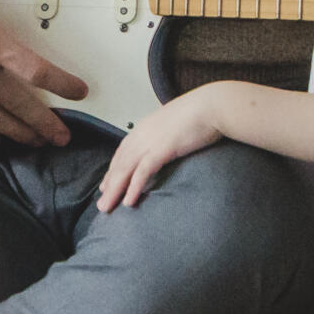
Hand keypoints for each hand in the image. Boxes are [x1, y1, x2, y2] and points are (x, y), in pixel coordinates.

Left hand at [95, 85, 233, 210]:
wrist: (212, 105)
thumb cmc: (200, 114)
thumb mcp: (176, 124)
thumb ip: (166, 135)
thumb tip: (168, 145)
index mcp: (144, 128)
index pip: (123, 152)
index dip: (113, 170)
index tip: (107, 185)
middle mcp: (142, 134)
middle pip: (120, 163)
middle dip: (109, 185)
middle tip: (101, 204)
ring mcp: (151, 141)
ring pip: (125, 169)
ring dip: (114, 190)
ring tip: (106, 207)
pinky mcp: (162, 149)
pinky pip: (143, 171)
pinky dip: (134, 187)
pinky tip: (128, 201)